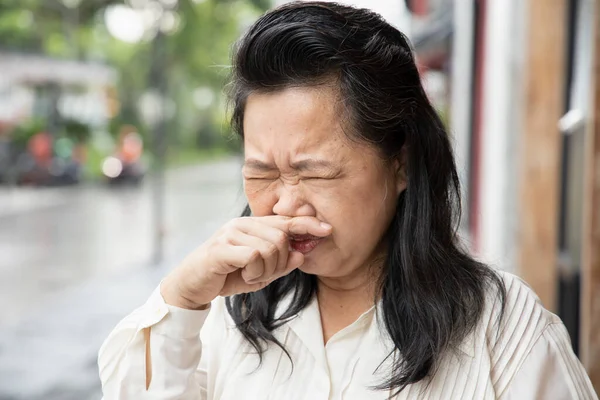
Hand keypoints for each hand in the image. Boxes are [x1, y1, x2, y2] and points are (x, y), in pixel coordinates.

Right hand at [161, 216, 331, 308]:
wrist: (192, 286)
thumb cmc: (227, 276)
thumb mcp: (260, 273)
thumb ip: (281, 263)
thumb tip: (301, 253)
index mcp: (252, 226)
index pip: (285, 222)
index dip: (307, 224)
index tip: (328, 229)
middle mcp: (242, 224)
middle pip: (281, 238)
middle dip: (279, 263)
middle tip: (262, 275)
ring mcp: (231, 233)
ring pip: (270, 248)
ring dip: (265, 271)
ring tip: (250, 276)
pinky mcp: (221, 247)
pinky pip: (255, 256)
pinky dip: (254, 273)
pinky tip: (244, 277)